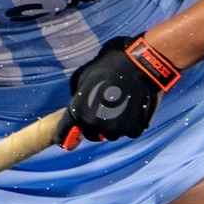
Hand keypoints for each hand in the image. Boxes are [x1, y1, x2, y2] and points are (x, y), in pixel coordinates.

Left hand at [64, 35, 180, 142]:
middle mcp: (93, 124)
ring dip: (114, 125)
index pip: (63, 135)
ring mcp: (114, 129)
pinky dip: (130, 124)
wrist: (139, 64)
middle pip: (91, 135)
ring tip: (122, 105)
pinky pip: (128, 132)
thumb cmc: (110, 66)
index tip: (71, 139)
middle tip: (106, 109)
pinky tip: (133, 107)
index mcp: (77, 111)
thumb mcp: (83, 77)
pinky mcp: (133, 130)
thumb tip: (78, 107)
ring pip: (111, 134)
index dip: (67, 138)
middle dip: (96, 126)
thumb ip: (77, 97)